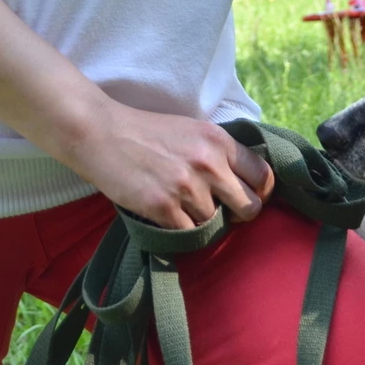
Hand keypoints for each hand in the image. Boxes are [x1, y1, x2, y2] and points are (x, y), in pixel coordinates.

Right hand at [67, 101, 275, 229]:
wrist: (101, 134)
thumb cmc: (146, 131)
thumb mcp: (192, 130)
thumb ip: (219, 152)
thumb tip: (244, 182)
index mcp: (219, 140)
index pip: (263, 175)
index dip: (261, 192)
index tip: (249, 197)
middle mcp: (208, 163)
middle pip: (249, 207)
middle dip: (238, 214)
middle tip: (221, 211)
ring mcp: (186, 187)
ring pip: (215, 223)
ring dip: (201, 220)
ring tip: (181, 206)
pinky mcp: (163, 207)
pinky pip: (189, 234)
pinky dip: (180, 230)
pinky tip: (167, 215)